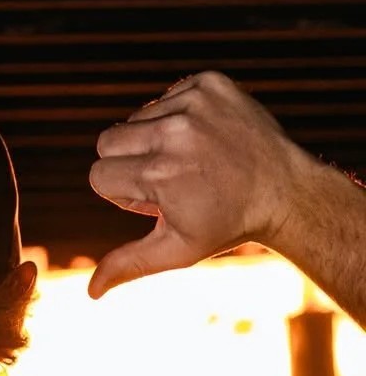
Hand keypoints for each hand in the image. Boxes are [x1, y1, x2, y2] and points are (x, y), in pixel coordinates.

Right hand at [87, 72, 308, 298]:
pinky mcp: (208, 83)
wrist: (284, 190)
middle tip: (164, 180)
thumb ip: (128, 264)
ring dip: (152, 140)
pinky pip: (165, 98)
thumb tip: (91, 292)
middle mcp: (174, 131)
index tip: (153, 201)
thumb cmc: (226, 226)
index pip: (99, 175)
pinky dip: (175, 118)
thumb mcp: (176, 251)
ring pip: (135, 118)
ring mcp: (194, 102)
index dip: (121, 193)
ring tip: (188, 160)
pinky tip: (201, 139)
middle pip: (108, 141)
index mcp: (160, 172)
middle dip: (126, 163)